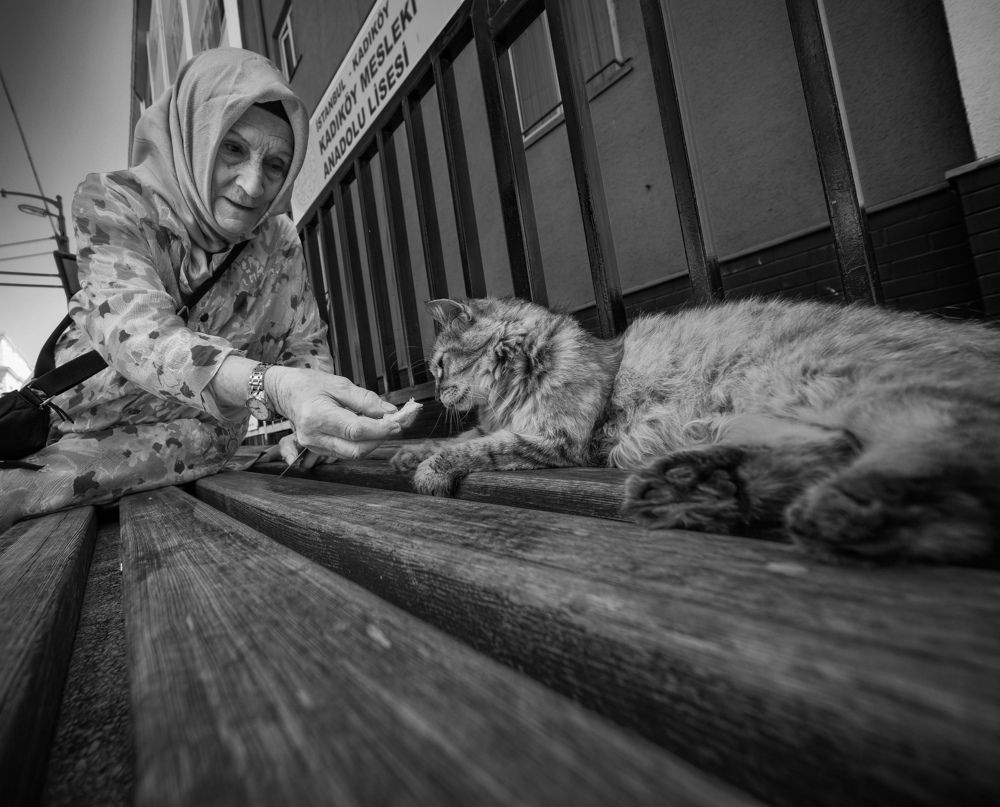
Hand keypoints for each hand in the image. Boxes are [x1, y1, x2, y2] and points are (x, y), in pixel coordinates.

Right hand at [266, 367, 400, 459]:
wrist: (285, 392)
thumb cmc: (310, 384)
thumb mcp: (338, 383)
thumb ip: (365, 399)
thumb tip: (390, 411)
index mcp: (317, 416)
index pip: (356, 430)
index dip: (380, 429)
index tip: (398, 422)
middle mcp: (314, 436)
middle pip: (356, 450)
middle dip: (380, 439)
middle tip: (395, 425)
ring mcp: (314, 446)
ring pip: (352, 454)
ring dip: (373, 442)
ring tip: (384, 425)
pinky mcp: (318, 451)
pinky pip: (345, 453)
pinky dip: (362, 444)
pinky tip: (370, 430)